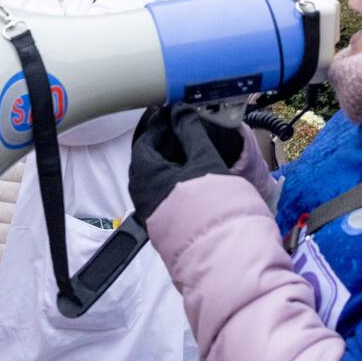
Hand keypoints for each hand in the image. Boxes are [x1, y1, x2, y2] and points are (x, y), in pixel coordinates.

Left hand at [129, 104, 242, 223]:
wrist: (221, 251)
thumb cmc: (211, 201)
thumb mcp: (204, 158)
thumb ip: (190, 131)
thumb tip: (179, 109)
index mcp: (145, 175)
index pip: (145, 142)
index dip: (161, 127)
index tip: (178, 118)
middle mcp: (140, 195)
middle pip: (147, 161)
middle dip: (165, 145)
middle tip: (187, 134)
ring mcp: (149, 213)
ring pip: (154, 179)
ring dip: (170, 164)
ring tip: (193, 155)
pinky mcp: (161, 226)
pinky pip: (161, 196)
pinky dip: (172, 182)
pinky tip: (192, 180)